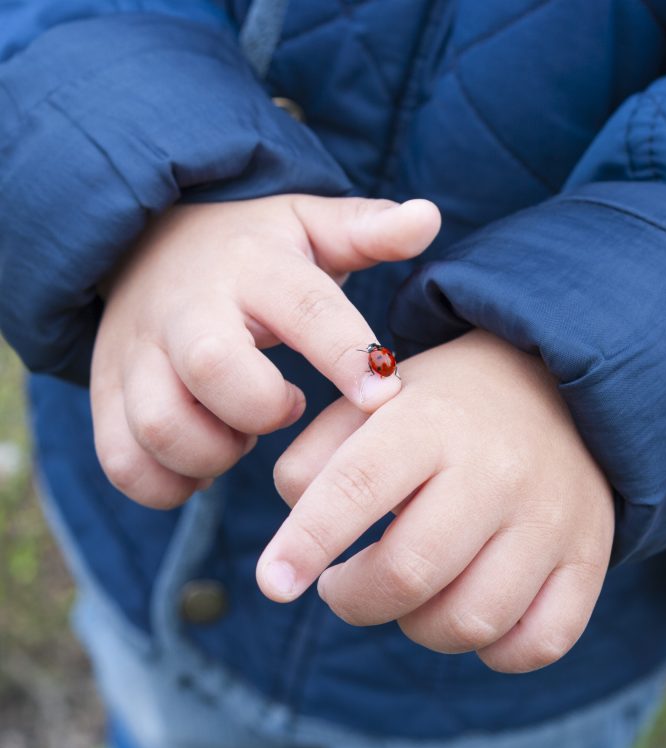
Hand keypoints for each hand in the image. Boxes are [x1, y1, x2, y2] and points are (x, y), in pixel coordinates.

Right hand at [91, 195, 439, 508]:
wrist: (149, 244)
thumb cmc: (252, 250)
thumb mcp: (310, 226)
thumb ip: (367, 230)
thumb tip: (428, 217)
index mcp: (255, 267)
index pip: (305, 308)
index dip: (347, 356)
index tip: (384, 398)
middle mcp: (189, 308)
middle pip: (213, 367)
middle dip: (261, 408)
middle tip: (284, 406)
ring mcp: (138, 352)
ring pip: (161, 425)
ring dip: (214, 452)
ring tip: (240, 434)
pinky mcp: (107, 391)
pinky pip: (123, 462)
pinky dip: (167, 483)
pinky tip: (204, 460)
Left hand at [258, 330, 613, 672]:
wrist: (550, 390)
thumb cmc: (443, 407)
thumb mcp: (372, 403)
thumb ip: (315, 457)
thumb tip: (296, 532)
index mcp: (429, 422)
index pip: (357, 486)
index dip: (307, 542)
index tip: (273, 582)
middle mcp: (497, 469)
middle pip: (410, 572)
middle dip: (355, 599)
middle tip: (341, 585)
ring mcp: (550, 518)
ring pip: (470, 621)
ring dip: (417, 626)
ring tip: (407, 591)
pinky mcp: (587, 557)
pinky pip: (538, 643)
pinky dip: (492, 650)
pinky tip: (468, 610)